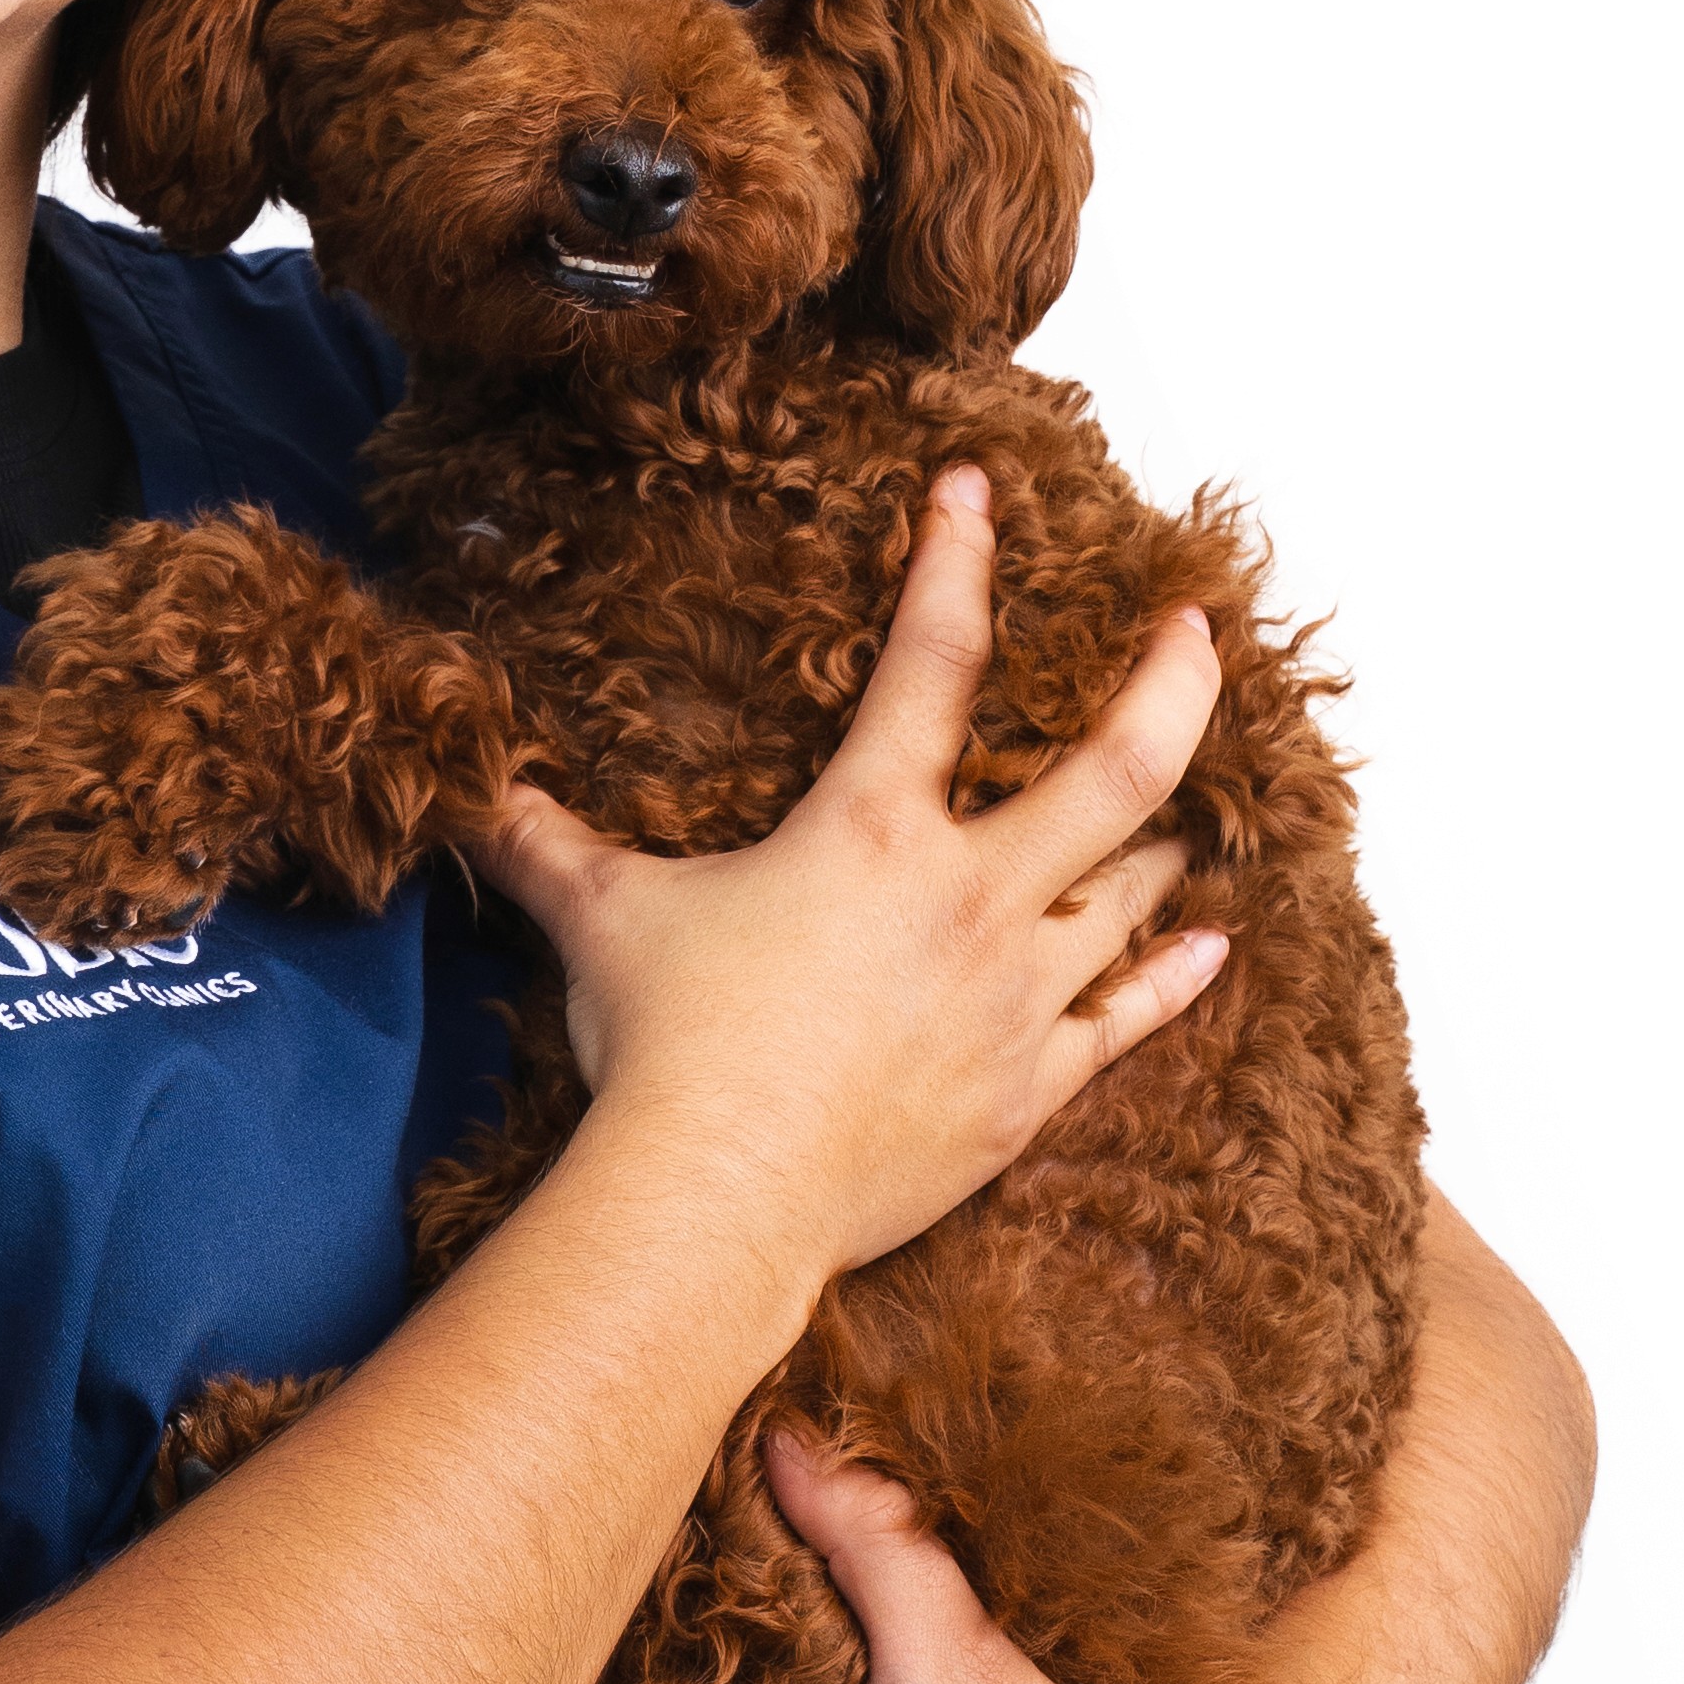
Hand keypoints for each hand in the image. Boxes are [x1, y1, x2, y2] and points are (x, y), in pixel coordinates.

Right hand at [470, 469, 1227, 1307]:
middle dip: (1171, 685)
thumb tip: (466, 791)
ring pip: (1135, 889)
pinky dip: (1176, 975)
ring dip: (1169, 837)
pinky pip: (1128, 1015)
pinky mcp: (1027, 1086)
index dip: (955, 560)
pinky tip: (1216, 944)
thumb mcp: (599, 919)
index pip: (931, 660)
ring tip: (1197, 805)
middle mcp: (970, 896)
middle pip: (1119, 768)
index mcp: (869, 830)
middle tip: (1198, 631)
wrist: (720, 1194)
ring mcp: (1014, 994)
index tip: (974, 489)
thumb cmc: (665, 1046)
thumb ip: (544, 843)